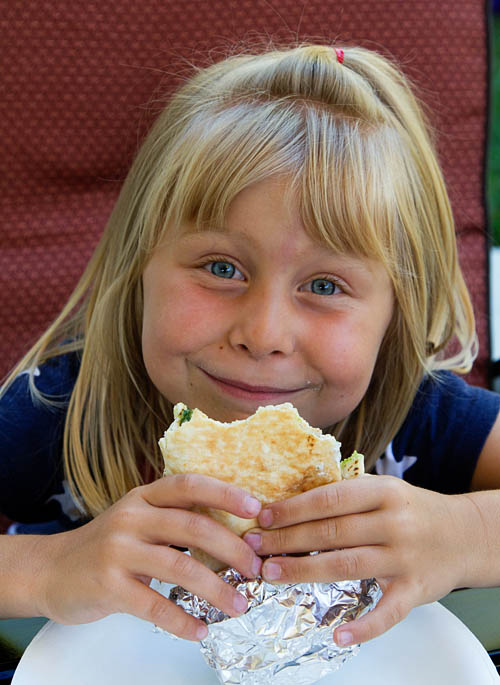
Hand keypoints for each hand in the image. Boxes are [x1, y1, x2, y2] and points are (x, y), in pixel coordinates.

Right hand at [35, 474, 261, 639]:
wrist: (51, 571)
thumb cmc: (107, 545)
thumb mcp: (137, 519)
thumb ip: (173, 519)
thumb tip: (233, 532)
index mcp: (143, 496)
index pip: (189, 485)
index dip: (225, 493)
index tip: (257, 509)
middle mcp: (132, 517)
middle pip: (193, 526)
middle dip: (232, 548)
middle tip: (256, 568)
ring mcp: (118, 550)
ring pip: (179, 566)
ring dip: (216, 589)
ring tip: (240, 604)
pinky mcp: (108, 585)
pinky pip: (154, 605)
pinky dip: (182, 620)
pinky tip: (201, 631)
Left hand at [243, 475, 476, 645]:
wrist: (465, 534)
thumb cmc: (412, 510)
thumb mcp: (384, 490)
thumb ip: (346, 496)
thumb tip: (291, 505)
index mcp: (383, 491)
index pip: (330, 498)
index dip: (293, 508)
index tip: (262, 517)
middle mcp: (395, 522)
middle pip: (332, 532)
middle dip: (288, 540)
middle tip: (254, 548)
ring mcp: (405, 557)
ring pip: (348, 566)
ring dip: (304, 571)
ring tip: (271, 573)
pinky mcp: (416, 590)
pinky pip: (387, 612)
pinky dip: (363, 627)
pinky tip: (337, 635)